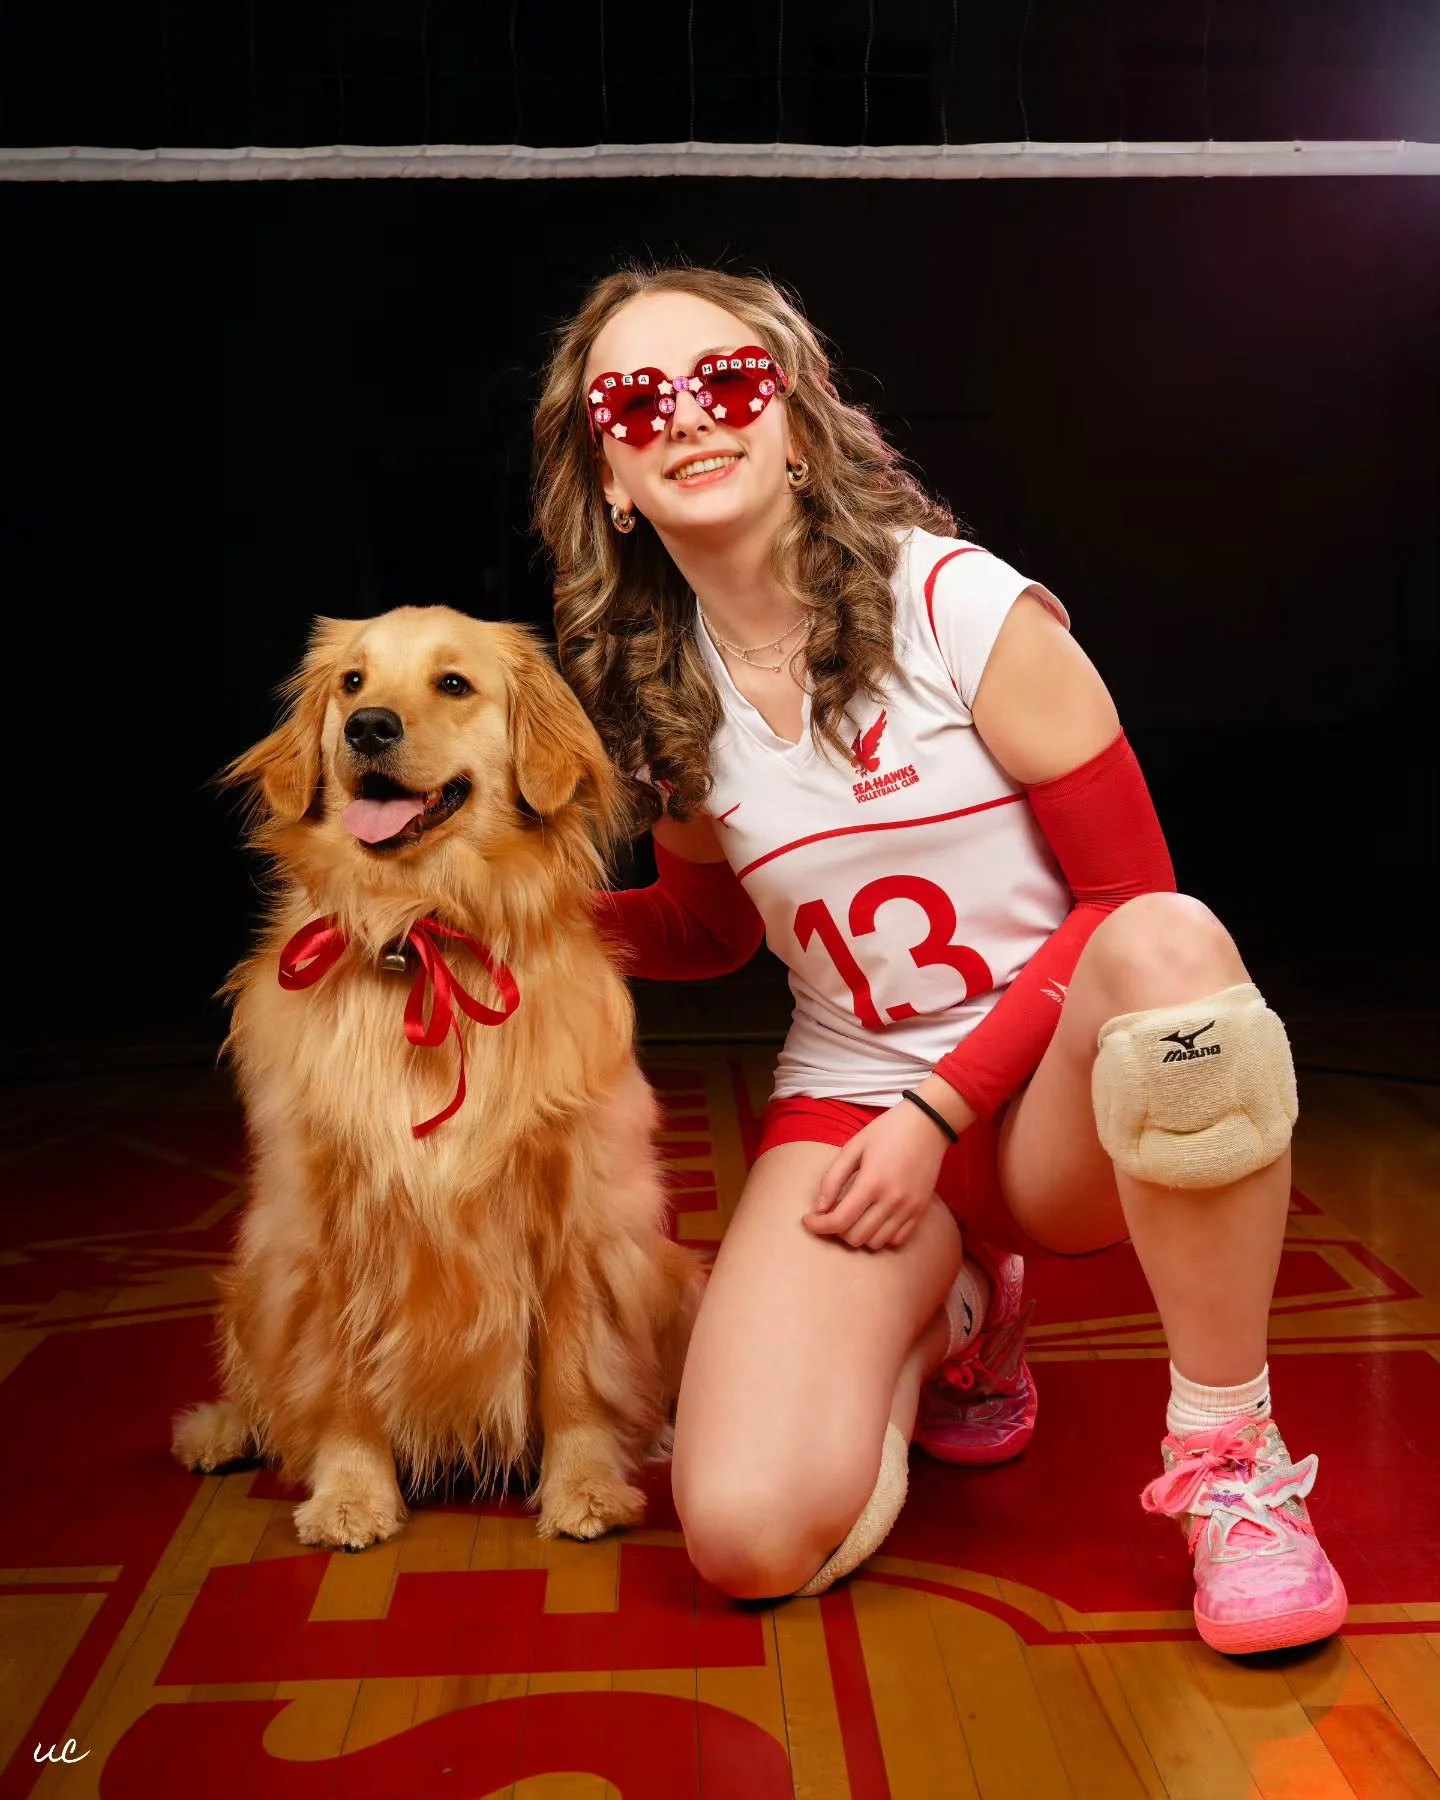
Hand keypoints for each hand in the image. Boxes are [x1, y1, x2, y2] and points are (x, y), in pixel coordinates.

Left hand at [804, 1099, 956, 1251]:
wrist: (928, 1124)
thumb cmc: (887, 1131)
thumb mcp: (853, 1147)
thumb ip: (832, 1179)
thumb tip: (820, 1208)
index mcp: (872, 1181)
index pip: (839, 1221)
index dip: (818, 1226)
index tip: (808, 1220)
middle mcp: (892, 1200)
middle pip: (855, 1237)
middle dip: (836, 1230)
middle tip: (831, 1214)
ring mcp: (908, 1208)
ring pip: (875, 1243)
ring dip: (858, 1235)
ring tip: (852, 1217)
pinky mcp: (920, 1211)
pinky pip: (896, 1240)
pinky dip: (880, 1237)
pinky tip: (873, 1220)